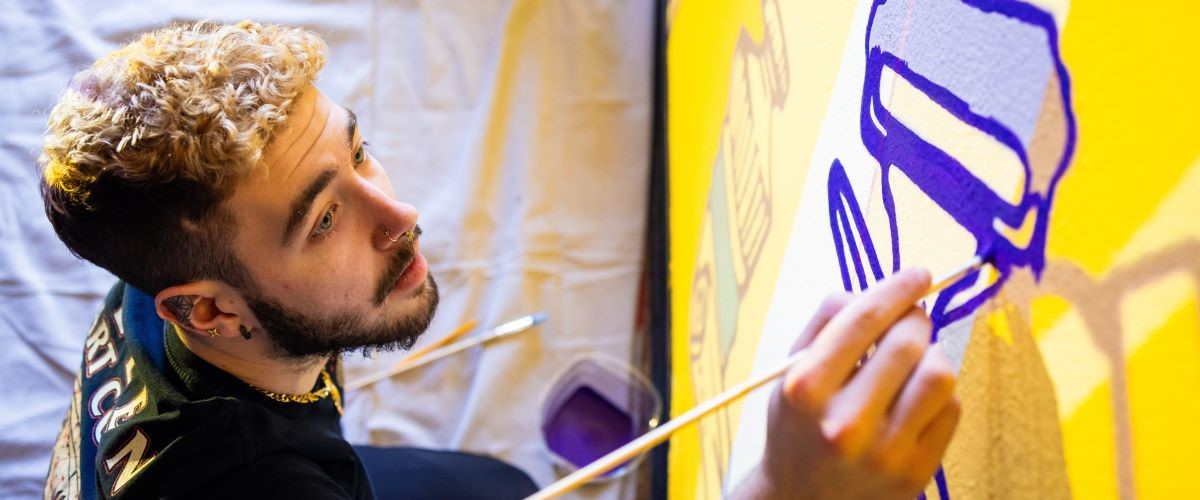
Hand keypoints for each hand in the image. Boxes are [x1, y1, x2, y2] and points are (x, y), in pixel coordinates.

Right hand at [734, 268, 960, 499]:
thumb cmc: (797, 426)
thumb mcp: (790, 371)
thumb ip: (825, 324)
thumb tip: (877, 291)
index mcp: (807, 389)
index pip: (864, 319)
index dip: (898, 287)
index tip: (918, 273)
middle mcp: (844, 422)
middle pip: (908, 341)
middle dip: (916, 319)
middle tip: (911, 321)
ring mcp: (883, 453)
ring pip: (940, 374)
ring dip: (932, 355)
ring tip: (914, 361)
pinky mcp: (915, 473)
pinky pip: (952, 409)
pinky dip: (939, 393)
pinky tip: (915, 398)